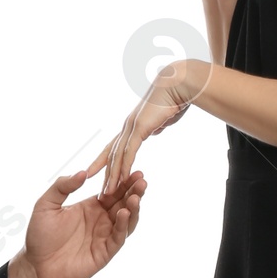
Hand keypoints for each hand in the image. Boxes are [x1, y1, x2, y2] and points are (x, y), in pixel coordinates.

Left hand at [10, 161, 145, 277]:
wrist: (35, 265)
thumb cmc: (39, 236)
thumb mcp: (46, 205)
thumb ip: (62, 186)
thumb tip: (83, 173)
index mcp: (90, 207)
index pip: (113, 191)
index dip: (124, 182)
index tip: (134, 170)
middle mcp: (101, 221)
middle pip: (124, 204)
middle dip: (134, 192)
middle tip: (141, 180)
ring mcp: (104, 237)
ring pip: (126, 220)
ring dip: (133, 208)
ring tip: (136, 196)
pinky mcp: (104, 253)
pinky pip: (118, 238)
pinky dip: (123, 226)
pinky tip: (123, 213)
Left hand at [93, 57, 211, 198]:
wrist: (179, 85)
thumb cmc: (174, 98)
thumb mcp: (163, 117)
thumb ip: (156, 125)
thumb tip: (156, 129)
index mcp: (132, 125)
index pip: (114, 147)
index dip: (104, 162)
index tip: (97, 175)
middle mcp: (128, 127)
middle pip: (111, 155)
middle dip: (104, 175)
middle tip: (100, 193)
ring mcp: (131, 127)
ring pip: (117, 156)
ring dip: (111, 176)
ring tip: (107, 193)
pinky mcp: (139, 128)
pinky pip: (128, 152)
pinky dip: (123, 167)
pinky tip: (120, 180)